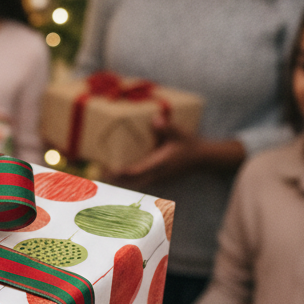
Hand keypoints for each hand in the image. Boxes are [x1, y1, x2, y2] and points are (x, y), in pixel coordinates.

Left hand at [106, 115, 244, 190]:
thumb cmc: (190, 145)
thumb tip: (156, 119)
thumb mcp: (180, 133)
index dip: (123, 173)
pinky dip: (127, 180)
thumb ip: (167, 127)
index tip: (110, 170)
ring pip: (134, 184)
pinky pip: (138, 182)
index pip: (138, 171)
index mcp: (160, 165)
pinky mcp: (156, 178)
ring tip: (103, 175)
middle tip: (99, 173)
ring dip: (120, 181)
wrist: (203, 159)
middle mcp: (156, 175)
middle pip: (131, 182)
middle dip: (115, 179)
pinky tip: (117, 175)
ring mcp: (156, 179)